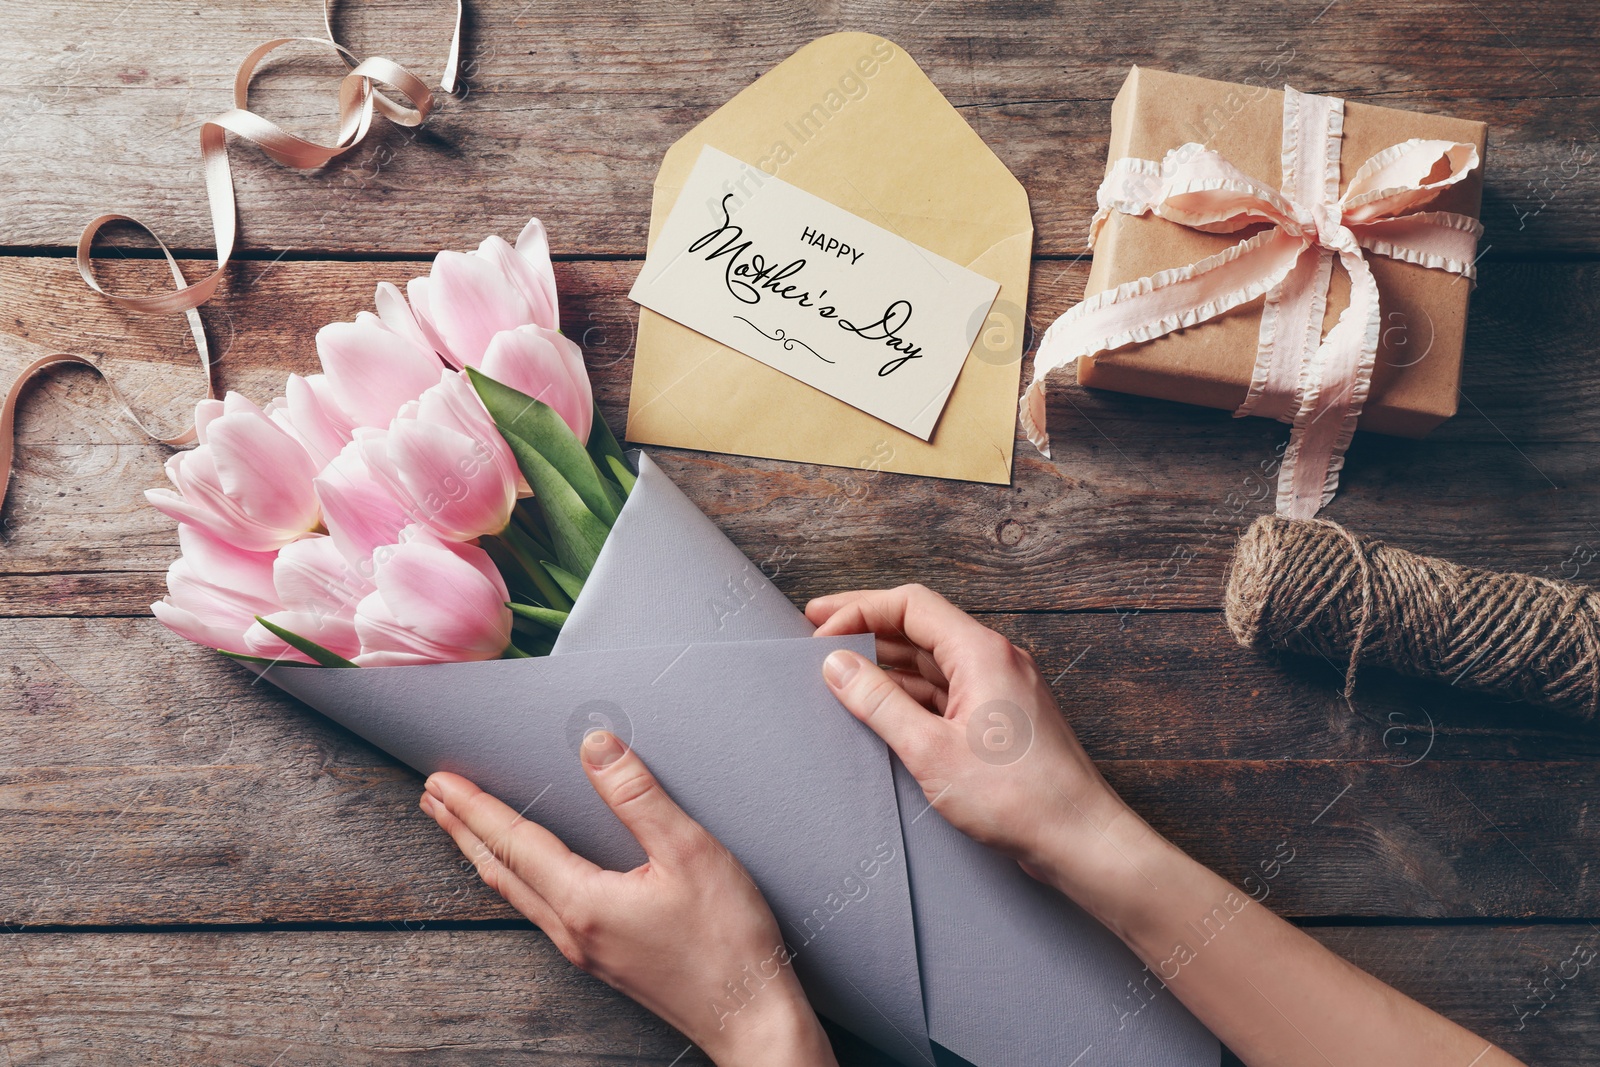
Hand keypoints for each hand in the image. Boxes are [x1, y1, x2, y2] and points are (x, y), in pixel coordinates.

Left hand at [421, 731, 837, 1066]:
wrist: (749, 1018)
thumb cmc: (728, 941)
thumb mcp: (690, 852)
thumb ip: (638, 797)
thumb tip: (596, 746)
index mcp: (584, 901)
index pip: (515, 842)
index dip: (476, 806)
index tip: (441, 780)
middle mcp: (572, 930)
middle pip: (501, 870)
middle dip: (463, 830)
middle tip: (431, 797)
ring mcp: (586, 951)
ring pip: (516, 894)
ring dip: (484, 855)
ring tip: (462, 830)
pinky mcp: (604, 960)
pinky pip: (539, 911)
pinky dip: (514, 880)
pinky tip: (524, 877)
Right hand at [808, 585, 1157, 898]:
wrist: (1079, 839)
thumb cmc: (1018, 798)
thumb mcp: (930, 750)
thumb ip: (879, 703)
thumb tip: (837, 666)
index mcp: (982, 652)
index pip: (910, 605)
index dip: (859, 610)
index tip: (818, 628)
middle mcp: (996, 659)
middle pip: (920, 626)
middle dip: (867, 629)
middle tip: (816, 635)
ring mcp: (1002, 688)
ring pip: (933, 660)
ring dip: (886, 663)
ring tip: (840, 673)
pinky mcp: (1003, 718)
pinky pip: (948, 689)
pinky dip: (910, 692)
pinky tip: (880, 707)